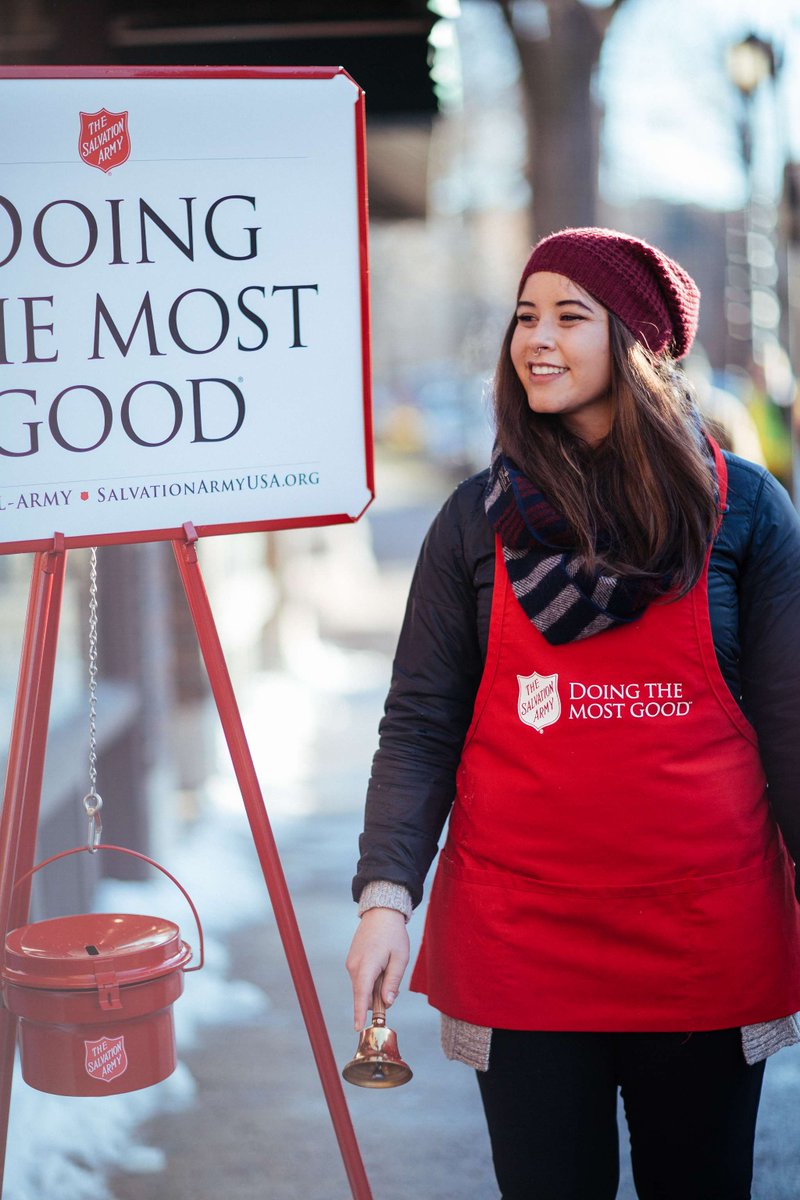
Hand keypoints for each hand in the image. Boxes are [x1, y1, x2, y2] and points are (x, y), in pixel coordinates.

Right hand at [345, 907, 409, 1030]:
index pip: (361, 995)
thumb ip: (393, 982)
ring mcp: (351, 963)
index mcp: (366, 966)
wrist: (380, 912)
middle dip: (377, 997)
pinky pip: (361, 978)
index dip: (360, 1013)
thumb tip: (387, 1003)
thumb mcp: (400, 958)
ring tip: (388, 967)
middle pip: (364, 994)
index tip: (358, 1027)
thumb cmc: (393, 934)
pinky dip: (371, 979)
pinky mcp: (351, 960)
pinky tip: (381, 964)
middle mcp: (354, 966)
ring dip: (375, 986)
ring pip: (363, 987)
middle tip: (394, 985)